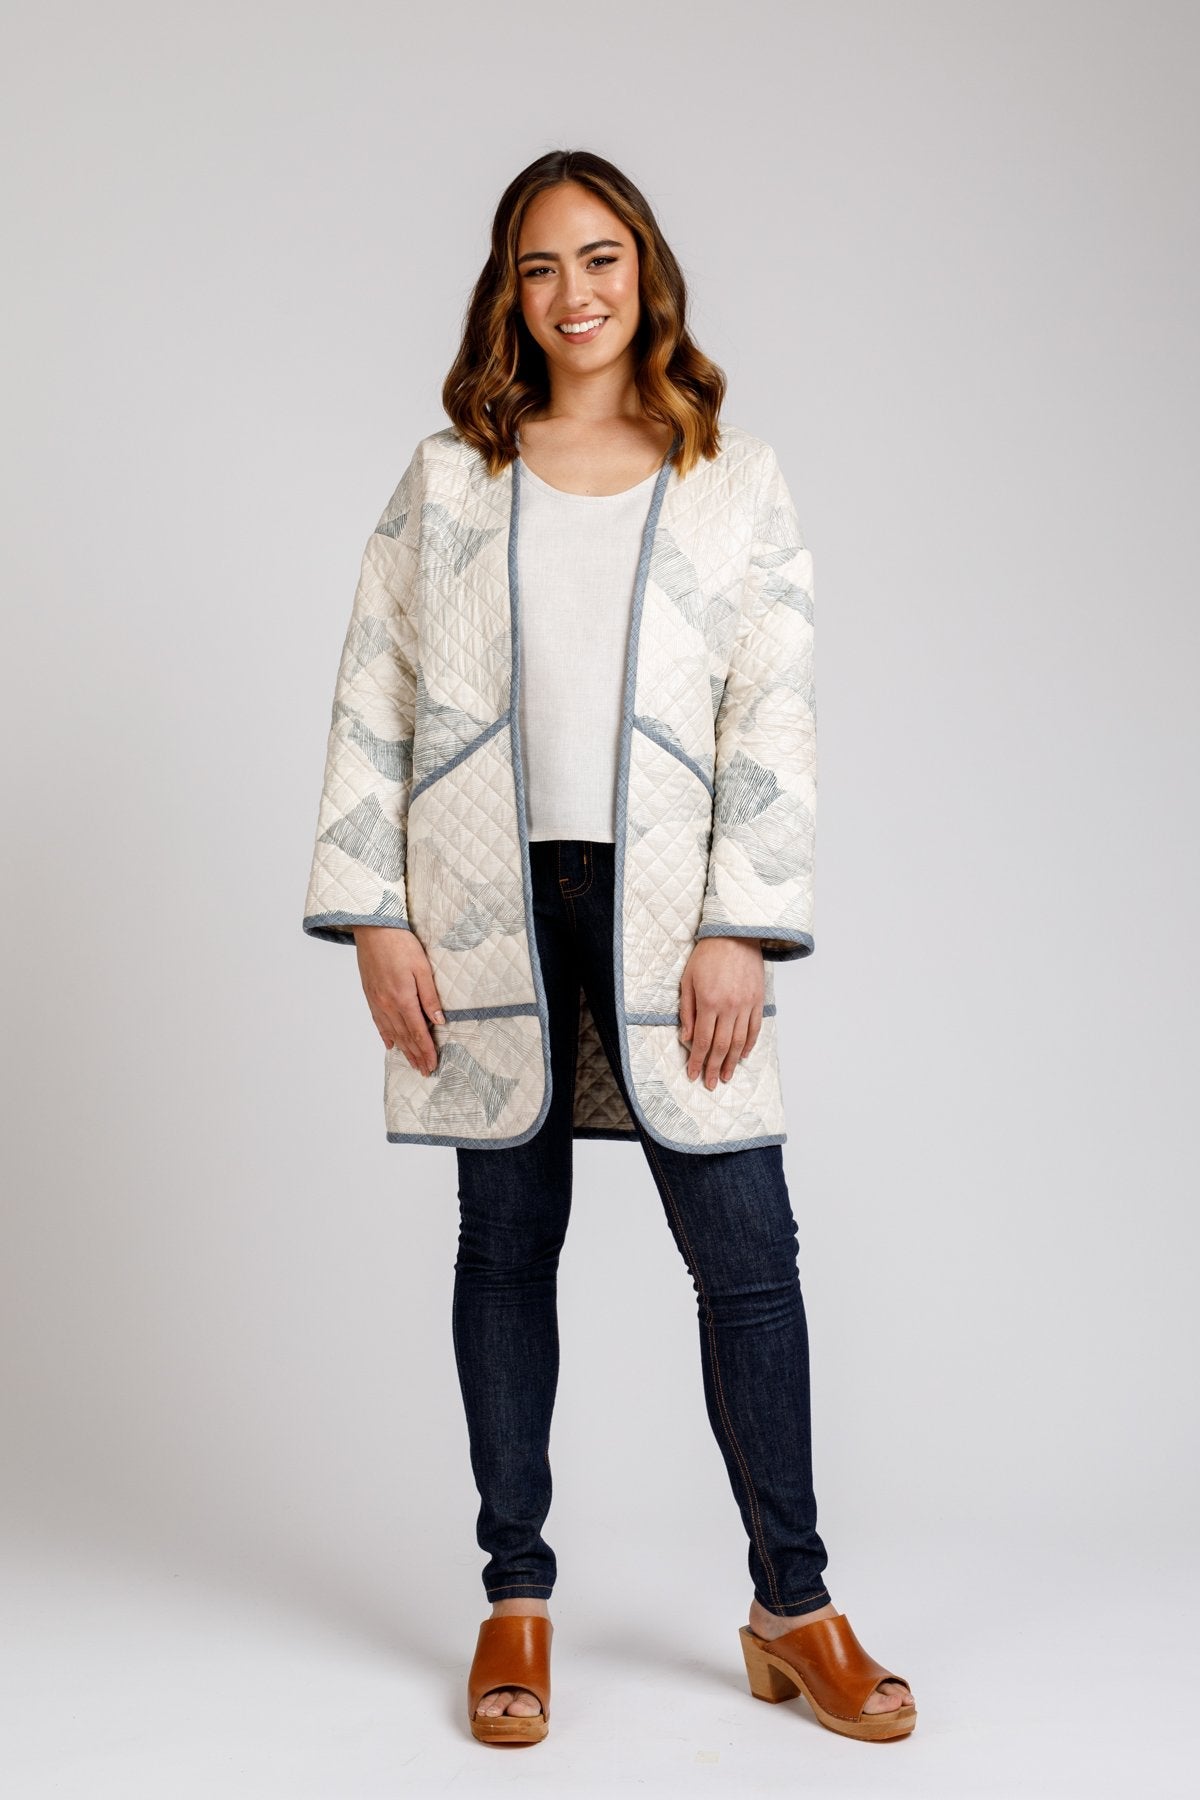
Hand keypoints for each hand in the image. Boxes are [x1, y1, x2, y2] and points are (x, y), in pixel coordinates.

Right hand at [351, 927, 444, 1076]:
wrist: (373, 930)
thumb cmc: (400, 944)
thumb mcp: (422, 968)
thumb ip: (430, 996)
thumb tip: (439, 1021)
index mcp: (403, 999)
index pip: (417, 1032)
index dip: (426, 1050)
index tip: (433, 1064)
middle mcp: (388, 1005)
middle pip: (405, 1037)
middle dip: (416, 1055)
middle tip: (425, 1070)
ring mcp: (377, 1002)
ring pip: (392, 1033)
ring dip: (403, 1050)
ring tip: (412, 1063)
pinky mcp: (370, 996)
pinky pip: (379, 1022)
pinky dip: (386, 1036)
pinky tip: (391, 1045)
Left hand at [678, 937, 763, 1088]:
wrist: (736, 934)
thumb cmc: (708, 955)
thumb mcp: (688, 980)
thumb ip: (687, 1010)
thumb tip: (685, 1038)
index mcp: (708, 1002)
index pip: (701, 1040)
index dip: (697, 1060)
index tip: (693, 1074)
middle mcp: (729, 1007)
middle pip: (721, 1046)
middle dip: (713, 1067)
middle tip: (710, 1084)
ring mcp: (746, 1004)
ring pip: (739, 1041)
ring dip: (731, 1062)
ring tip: (726, 1076)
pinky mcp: (758, 1000)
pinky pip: (754, 1028)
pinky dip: (749, 1045)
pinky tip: (742, 1056)